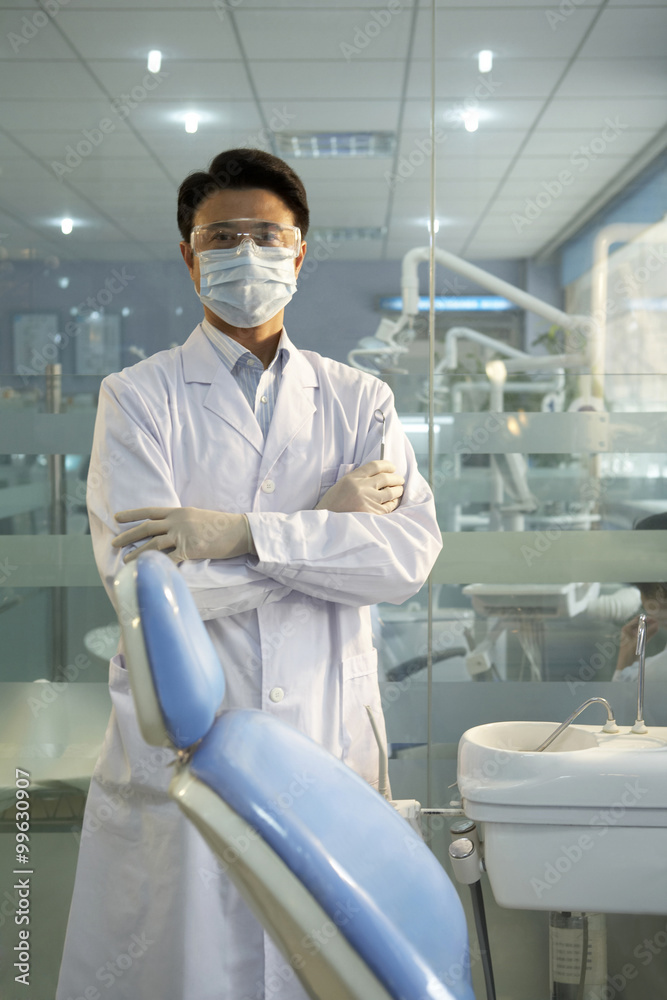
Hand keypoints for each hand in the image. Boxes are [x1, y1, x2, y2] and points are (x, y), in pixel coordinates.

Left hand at [112, 507, 254, 563]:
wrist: (240, 531)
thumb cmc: (221, 525)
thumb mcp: (197, 517)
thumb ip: (181, 521)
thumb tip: (169, 529)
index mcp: (179, 512)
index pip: (150, 511)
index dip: (132, 514)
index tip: (117, 517)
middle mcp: (178, 521)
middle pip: (146, 528)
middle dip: (128, 536)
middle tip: (114, 543)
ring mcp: (183, 535)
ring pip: (153, 545)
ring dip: (137, 554)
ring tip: (125, 561)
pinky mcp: (190, 549)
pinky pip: (169, 559)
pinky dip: (157, 566)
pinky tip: (148, 571)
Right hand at [315, 460, 403, 514]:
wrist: (328, 522)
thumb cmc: (334, 504)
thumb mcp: (342, 484)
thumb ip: (359, 478)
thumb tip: (379, 474)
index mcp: (352, 478)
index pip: (375, 466)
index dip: (387, 465)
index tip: (392, 468)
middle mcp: (361, 487)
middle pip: (386, 478)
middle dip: (396, 478)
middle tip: (400, 480)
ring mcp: (368, 501)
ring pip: (391, 492)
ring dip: (398, 489)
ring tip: (398, 489)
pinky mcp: (372, 514)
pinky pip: (389, 506)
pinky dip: (394, 502)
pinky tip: (393, 501)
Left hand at [615, 614, 658, 672]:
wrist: (626, 664)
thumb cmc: (629, 652)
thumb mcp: (638, 641)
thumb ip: (647, 633)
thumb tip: (656, 625)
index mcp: (626, 629)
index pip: (637, 619)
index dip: (646, 618)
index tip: (654, 620)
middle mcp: (629, 631)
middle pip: (640, 624)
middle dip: (648, 623)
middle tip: (657, 623)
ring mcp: (633, 637)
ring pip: (643, 630)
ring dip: (649, 628)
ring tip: (657, 626)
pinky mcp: (636, 642)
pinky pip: (644, 635)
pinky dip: (649, 633)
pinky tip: (655, 631)